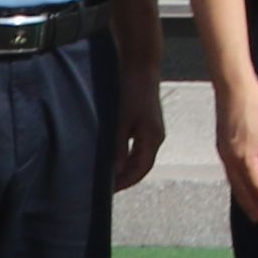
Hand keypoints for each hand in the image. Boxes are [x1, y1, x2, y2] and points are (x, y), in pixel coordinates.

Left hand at [110, 58, 166, 195]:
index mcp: (153, 139)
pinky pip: (134, 145)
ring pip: (137, 156)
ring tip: (104, 173)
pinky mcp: (144, 123)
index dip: (124, 183)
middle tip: (102, 186)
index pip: (140, 171)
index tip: (107, 192)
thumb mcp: (121, 122)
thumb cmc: (131, 92)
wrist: (140, 65)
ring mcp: (150, 130)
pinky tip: (109, 154)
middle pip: (140, 165)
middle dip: (123, 177)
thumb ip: (118, 148)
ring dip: (123, 166)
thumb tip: (114, 172)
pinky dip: (123, 154)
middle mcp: (155, 137)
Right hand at [215, 77, 257, 224]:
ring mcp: (223, 153)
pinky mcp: (222, 145)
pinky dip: (237, 185)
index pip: (257, 187)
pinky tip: (242, 185)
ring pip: (234, 183)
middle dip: (252, 206)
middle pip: (242, 190)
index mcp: (244, 158)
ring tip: (252, 210)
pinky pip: (230, 173)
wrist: (233, 87)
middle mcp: (230, 159)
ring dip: (243, 198)